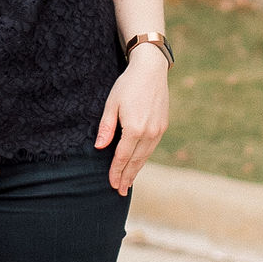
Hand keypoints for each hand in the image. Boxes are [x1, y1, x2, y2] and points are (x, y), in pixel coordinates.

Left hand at [94, 46, 168, 192]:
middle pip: (136, 161)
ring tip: (128, 183)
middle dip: (127, 177)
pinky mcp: (162, 126)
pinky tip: (138, 163)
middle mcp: (149, 133)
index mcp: (134, 128)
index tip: (111, 184)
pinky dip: (144, 158)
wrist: (151, 71)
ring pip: (145, 156)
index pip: (122, 157)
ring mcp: (158, 130)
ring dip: (136, 170)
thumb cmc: (127, 85)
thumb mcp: (111, 104)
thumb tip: (100, 148)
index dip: (116, 171)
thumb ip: (106, 127)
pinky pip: (151, 148)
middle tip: (120, 191)